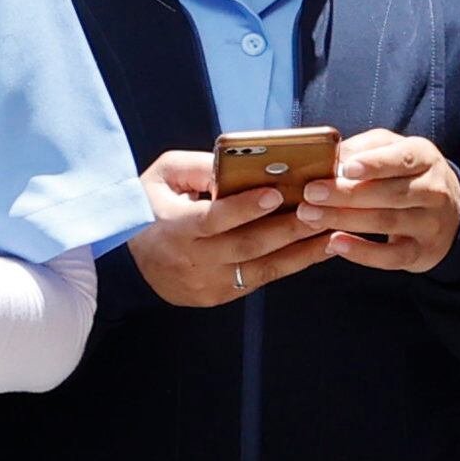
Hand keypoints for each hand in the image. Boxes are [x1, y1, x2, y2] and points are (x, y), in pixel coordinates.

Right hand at [126, 151, 339, 306]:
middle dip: (287, 229)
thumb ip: (198, 167)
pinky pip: (261, 280)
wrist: (127, 264)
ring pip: (261, 269)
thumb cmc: (150, 208)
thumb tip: (240, 164)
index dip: (243, 208)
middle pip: (246, 246)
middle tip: (321, 211)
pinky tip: (318, 250)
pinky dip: (292, 265)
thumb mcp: (163, 177)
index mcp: (174, 226)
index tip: (275, 193)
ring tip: (332, 232)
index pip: (212, 219)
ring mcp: (208, 283)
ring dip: (301, 252)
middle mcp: (193, 259)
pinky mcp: (220, 296)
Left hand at [295, 131, 459, 272]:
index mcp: (424, 158)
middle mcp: (433, 190)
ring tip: (310, 216)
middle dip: (346, 194)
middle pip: (389, 193)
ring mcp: (429, 224)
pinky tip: (335, 243)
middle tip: (311, 193)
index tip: (346, 168)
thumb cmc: (407, 175)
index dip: (374, 164)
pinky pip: (390, 256)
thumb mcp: (392, 151)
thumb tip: (326, 155)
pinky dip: (362, 251)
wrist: (449, 213)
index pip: (401, 159)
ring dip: (345, 219)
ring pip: (386, 222)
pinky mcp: (420, 252)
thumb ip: (363, 149)